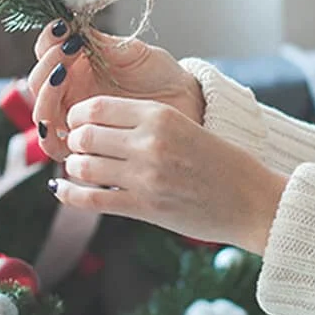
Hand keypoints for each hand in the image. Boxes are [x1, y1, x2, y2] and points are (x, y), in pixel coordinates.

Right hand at [28, 21, 203, 159]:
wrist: (184, 102)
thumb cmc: (160, 74)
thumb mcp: (130, 52)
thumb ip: (99, 43)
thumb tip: (70, 22)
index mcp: (77, 64)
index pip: (46, 50)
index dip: (48, 40)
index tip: (63, 29)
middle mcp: (70, 91)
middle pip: (37, 83)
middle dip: (47, 66)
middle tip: (66, 53)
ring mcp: (75, 118)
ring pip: (42, 114)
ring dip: (46, 96)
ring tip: (64, 75)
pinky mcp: (84, 145)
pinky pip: (57, 147)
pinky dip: (52, 137)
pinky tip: (69, 122)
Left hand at [50, 96, 286, 253]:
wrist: (252, 201)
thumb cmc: (222, 162)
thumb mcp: (185, 126)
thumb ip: (147, 124)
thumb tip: (100, 123)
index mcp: (161, 115)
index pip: (97, 107)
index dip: (79, 115)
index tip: (78, 122)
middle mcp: (149, 142)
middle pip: (85, 135)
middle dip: (73, 141)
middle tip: (76, 146)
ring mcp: (145, 176)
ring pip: (83, 166)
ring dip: (74, 167)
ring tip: (79, 168)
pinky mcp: (145, 208)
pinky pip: (92, 199)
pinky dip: (69, 194)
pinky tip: (61, 190)